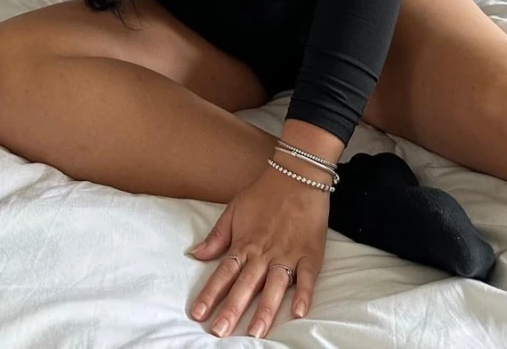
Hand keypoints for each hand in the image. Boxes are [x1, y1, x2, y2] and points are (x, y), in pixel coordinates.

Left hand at [186, 161, 330, 337]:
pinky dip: (304, 293)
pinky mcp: (310, 254)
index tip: (197, 314)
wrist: (297, 175)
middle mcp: (264, 253)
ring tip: (255, 333)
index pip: (224, 273)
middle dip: (232, 310)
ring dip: (265, 310)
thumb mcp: (234, 210)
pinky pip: (307, 277)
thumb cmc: (264, 194)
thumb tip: (196, 254)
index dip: (210, 294)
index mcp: (245, 243)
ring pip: (274, 286)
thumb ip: (217, 236)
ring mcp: (287, 254)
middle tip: (220, 332)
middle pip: (246, 285)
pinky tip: (299, 312)